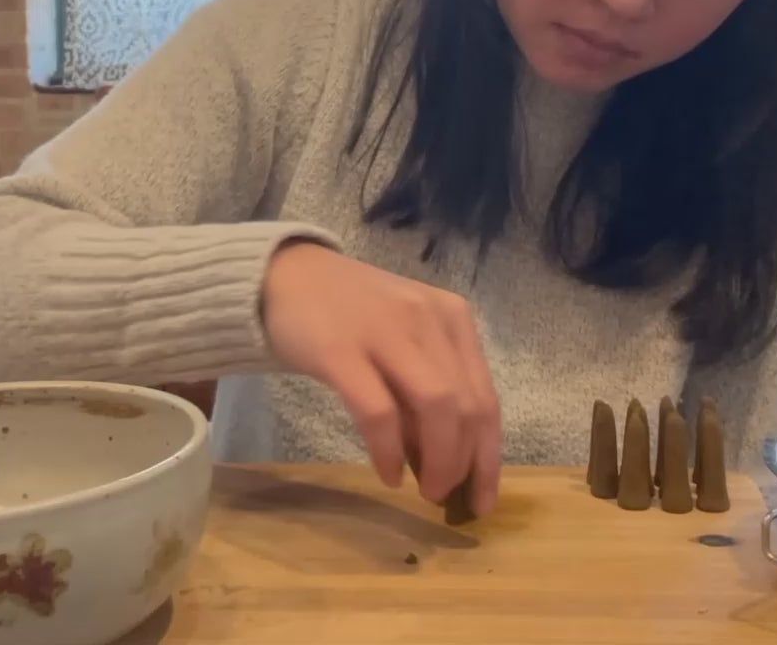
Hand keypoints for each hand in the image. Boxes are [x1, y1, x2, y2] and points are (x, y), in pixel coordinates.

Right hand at [261, 240, 501, 515]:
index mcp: (452, 318)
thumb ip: (429, 386)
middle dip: (466, 464)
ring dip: (438, 459)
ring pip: (436, 406)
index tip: (484, 500)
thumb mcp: (405, 339)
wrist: (286, 276)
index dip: (490, 456)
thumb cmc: (352, 315)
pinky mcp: (341, 350)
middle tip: (446, 498)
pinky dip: (389, 451)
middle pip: (467, 406)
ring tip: (426, 490)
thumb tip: (448, 459)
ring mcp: (386, 331)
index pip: (487, 396)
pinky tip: (388, 473)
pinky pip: (379, 412)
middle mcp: (428, 319)